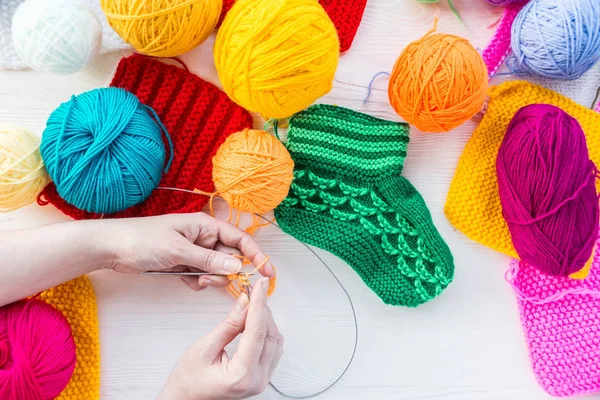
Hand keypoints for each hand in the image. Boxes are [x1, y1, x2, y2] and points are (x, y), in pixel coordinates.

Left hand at [100, 213, 274, 290]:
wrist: (112, 248)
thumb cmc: (143, 240)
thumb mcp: (178, 250)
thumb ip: (209, 259)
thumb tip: (238, 266)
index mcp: (205, 225)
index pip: (239, 239)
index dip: (256, 254)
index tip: (268, 272)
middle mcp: (203, 236)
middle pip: (230, 256)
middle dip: (226, 271)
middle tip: (210, 279)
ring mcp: (193, 250)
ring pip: (217, 268)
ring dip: (210, 277)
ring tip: (193, 278)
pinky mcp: (184, 263)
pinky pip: (201, 274)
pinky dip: (197, 281)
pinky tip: (183, 279)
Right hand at [159, 278, 283, 399]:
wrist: (185, 399)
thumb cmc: (188, 379)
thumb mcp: (205, 348)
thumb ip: (229, 324)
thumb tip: (245, 301)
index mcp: (241, 375)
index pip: (256, 332)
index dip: (259, 304)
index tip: (260, 286)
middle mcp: (257, 380)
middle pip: (268, 335)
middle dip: (262, 310)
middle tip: (253, 290)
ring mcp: (262, 380)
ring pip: (274, 341)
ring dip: (265, 320)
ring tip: (251, 305)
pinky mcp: (262, 376)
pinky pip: (272, 349)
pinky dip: (265, 331)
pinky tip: (254, 321)